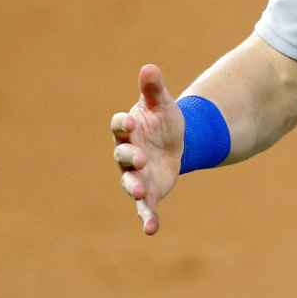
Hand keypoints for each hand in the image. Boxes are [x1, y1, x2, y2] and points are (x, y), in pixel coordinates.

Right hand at [110, 64, 183, 234]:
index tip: (132, 122)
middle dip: (130, 157)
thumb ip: (154, 88)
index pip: (120, 126)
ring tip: (139, 192)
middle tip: (139, 158)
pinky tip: (151, 229)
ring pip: (130, 182)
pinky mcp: (148, 191)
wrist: (176, 140)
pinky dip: (147, 218)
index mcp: (128, 130)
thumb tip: (149, 67)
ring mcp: (136, 174)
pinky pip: (145, 207)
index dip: (124, 125)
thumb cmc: (163, 119)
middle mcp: (127, 153)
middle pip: (123, 156)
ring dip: (133, 187)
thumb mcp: (162, 103)